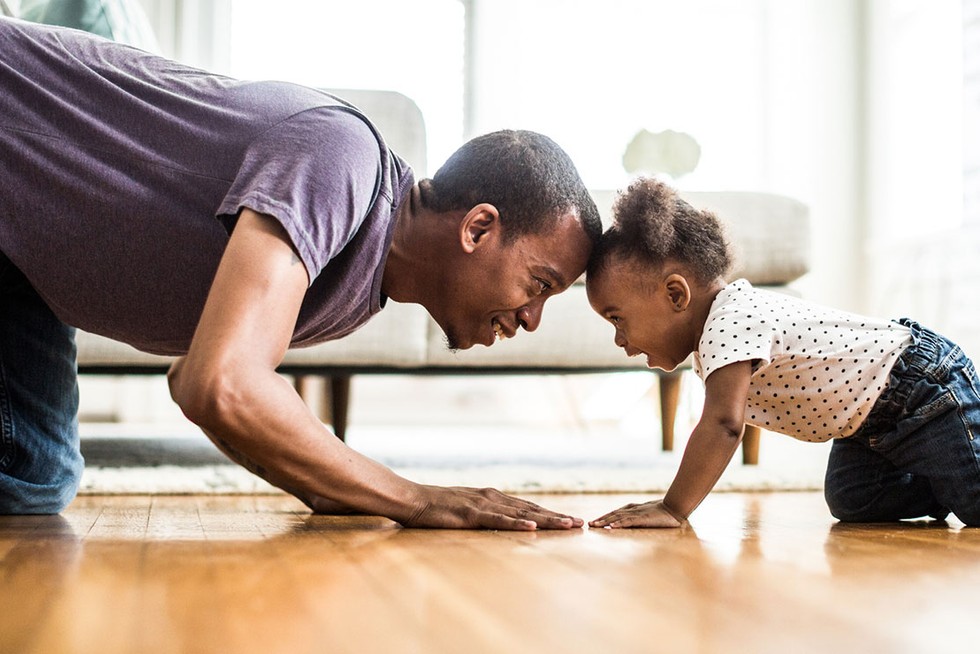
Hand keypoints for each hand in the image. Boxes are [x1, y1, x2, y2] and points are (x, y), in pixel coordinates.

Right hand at [404, 485, 583, 530]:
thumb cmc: (438, 508)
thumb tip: (500, 523)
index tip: (573, 521)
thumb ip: (484, 515)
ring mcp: (483, 505)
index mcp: (494, 497)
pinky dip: (516, 523)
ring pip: (522, 513)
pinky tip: (532, 526)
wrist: (413, 499)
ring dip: (547, 519)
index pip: (529, 507)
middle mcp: (493, 498)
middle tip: (582, 524)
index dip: (552, 514)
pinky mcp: (471, 514)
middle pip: (532, 509)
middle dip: (558, 517)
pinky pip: (497, 520)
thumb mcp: (467, 510)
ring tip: (568, 525)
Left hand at [589, 499, 684, 528]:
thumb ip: (640, 518)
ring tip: (595, 525)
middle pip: (613, 514)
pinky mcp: (642, 518)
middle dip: (600, 519)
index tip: (594, 522)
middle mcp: (632, 510)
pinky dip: (619, 523)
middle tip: (589, 524)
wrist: (675, 508)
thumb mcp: (648, 516)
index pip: (615, 513)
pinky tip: (611, 527)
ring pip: (617, 517)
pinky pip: (628, 521)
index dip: (604, 517)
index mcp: (632, 509)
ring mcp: (636, 513)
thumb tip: (633, 524)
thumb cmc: (663, 513)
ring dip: (605, 521)